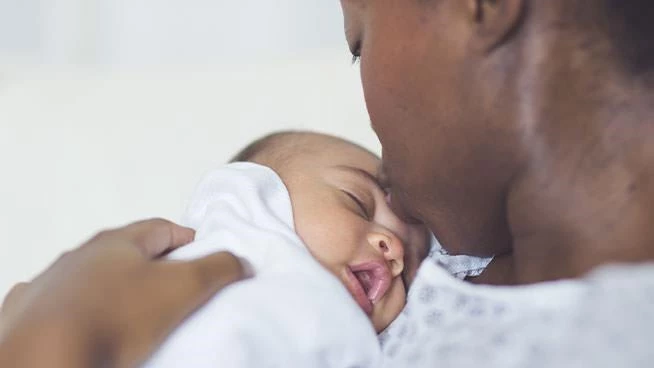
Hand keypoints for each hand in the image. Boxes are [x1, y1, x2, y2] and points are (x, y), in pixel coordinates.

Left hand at [0, 218, 246, 367]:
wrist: (46, 359)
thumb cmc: (112, 319)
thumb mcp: (183, 288)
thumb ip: (218, 268)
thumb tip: (239, 261)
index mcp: (116, 242)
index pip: (163, 229)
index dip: (190, 241)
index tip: (206, 256)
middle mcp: (80, 256)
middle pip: (128, 254)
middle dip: (155, 268)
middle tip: (178, 290)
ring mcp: (53, 285)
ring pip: (95, 280)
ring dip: (117, 290)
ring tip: (139, 317)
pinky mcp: (32, 315)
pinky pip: (65, 307)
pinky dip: (82, 314)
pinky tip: (95, 330)